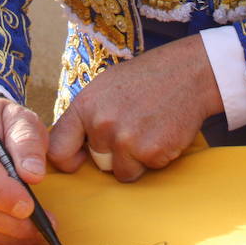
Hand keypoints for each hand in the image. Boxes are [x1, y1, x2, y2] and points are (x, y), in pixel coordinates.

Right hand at [0, 95, 48, 244]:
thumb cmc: (3, 123)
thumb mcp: (20, 119)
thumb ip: (27, 141)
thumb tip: (33, 175)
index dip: (2, 191)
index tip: (29, 206)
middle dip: (8, 220)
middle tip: (41, 226)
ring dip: (6, 234)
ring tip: (37, 232)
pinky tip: (19, 233)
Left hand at [48, 35, 220, 181]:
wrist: (187, 73)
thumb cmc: (145, 79)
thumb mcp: (104, 88)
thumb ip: (86, 117)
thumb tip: (69, 149)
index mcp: (85, 106)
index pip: (58, 150)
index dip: (69, 160)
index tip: (80, 160)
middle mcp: (101, 124)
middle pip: (96, 162)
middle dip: (111, 154)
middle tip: (131, 129)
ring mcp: (126, 140)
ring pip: (121, 171)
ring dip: (134, 159)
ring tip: (147, 130)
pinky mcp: (151, 152)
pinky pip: (147, 169)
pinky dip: (156, 157)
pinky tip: (162, 132)